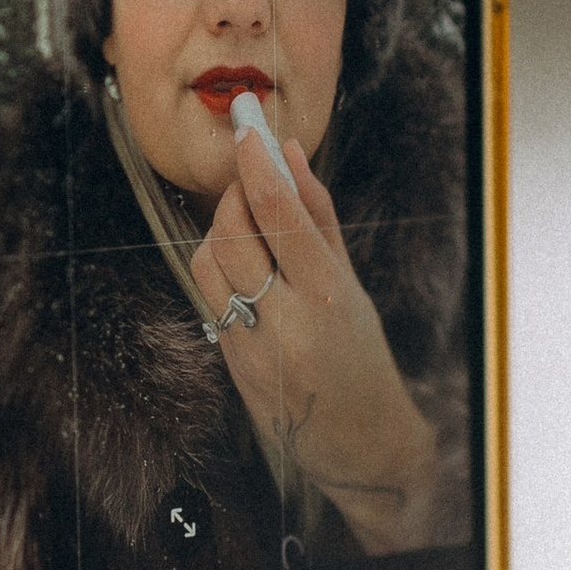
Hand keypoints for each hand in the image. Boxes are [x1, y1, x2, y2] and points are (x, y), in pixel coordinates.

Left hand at [188, 120, 442, 550]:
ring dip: (220, 232)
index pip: (277, 212)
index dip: (255, 161)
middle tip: (251, 180)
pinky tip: (245, 271)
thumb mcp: (352, 285)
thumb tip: (289, 155)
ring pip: (207, 262)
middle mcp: (285, 321)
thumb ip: (318, 217)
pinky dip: (220, 270)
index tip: (247, 125)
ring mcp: (250, 345)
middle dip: (235, 194)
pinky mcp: (228, 363)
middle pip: (232, 232)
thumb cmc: (363, 359)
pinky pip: (208, 296)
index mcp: (327, 296)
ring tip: (249, 230)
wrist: (360, 443)